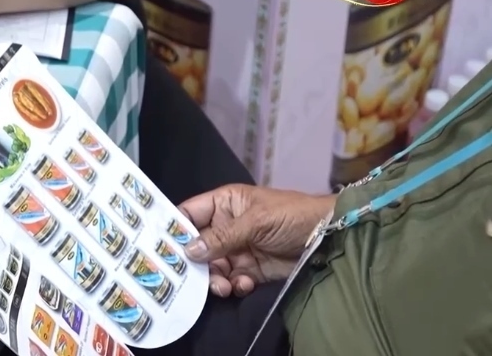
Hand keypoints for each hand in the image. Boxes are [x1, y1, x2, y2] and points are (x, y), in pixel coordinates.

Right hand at [179, 185, 335, 297]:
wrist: (330, 236)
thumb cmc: (291, 215)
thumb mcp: (255, 222)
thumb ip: (221, 237)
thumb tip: (189, 250)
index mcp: (224, 204)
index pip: (189, 214)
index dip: (174, 229)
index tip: (162, 247)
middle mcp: (225, 227)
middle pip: (197, 247)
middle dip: (195, 263)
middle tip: (193, 278)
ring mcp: (238, 249)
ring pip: (212, 267)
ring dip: (214, 279)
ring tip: (223, 286)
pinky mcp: (251, 269)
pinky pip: (232, 280)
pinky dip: (234, 285)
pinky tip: (243, 285)